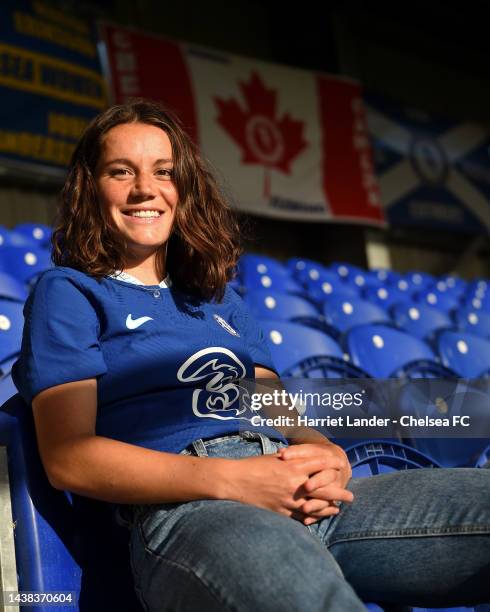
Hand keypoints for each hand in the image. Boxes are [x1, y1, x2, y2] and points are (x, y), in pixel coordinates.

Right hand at [228, 453, 349, 522]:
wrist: (235, 481)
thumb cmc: (253, 466)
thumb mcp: (274, 458)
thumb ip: (291, 459)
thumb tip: (303, 458)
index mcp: (293, 466)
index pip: (320, 464)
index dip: (333, 465)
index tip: (342, 466)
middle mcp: (294, 483)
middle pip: (324, 489)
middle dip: (339, 493)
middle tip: (351, 496)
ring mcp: (289, 500)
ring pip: (316, 506)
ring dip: (328, 508)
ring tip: (337, 509)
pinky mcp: (282, 512)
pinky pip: (301, 517)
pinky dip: (312, 517)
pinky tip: (317, 517)